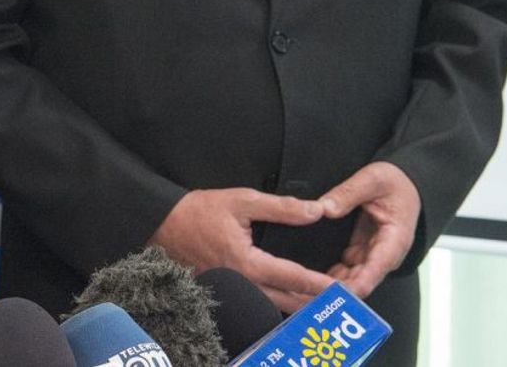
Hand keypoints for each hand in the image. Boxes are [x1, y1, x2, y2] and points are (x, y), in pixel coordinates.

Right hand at [151, 187, 335, 310]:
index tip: (345, 289)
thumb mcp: (241, 200)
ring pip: (274, 307)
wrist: (160, 224)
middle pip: (288, 302)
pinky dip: (279, 304)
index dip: (322, 284)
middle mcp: (243, 284)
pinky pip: (258, 304)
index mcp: (249, 262)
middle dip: (317, 303)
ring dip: (300, 307)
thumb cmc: (199, 210)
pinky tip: (291, 301)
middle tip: (344, 303)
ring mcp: (232, 291)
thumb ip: (281, 208)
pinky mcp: (225, 291)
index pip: (294, 278)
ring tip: (325, 305)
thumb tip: (315, 211)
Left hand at [318, 161, 420, 298]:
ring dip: (331, 287)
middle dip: (337, 291)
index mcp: (394, 240)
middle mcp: (385, 254)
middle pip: (361, 282)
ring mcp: (373, 255)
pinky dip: (331, 276)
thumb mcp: (373, 179)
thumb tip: (325, 209)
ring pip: (352, 279)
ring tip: (303, 291)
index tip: (330, 292)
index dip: (352, 286)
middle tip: (307, 295)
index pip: (373, 271)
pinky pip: (346, 270)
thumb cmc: (395, 183)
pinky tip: (310, 279)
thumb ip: (349, 193)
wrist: (407, 184)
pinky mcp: (362, 252)